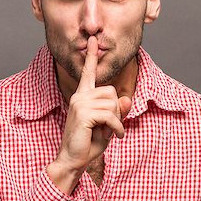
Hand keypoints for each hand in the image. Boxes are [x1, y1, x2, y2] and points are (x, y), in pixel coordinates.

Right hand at [47, 36, 131, 193]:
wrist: (73, 160)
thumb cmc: (89, 143)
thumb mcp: (108, 125)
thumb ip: (117, 112)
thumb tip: (127, 99)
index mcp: (83, 95)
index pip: (89, 72)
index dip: (92, 56)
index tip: (94, 39)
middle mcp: (80, 96)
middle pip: (112, 92)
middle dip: (116, 110)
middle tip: (108, 126)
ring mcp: (79, 103)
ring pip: (113, 104)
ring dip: (116, 121)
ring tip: (107, 132)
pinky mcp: (83, 113)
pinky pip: (111, 115)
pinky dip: (117, 127)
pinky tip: (114, 136)